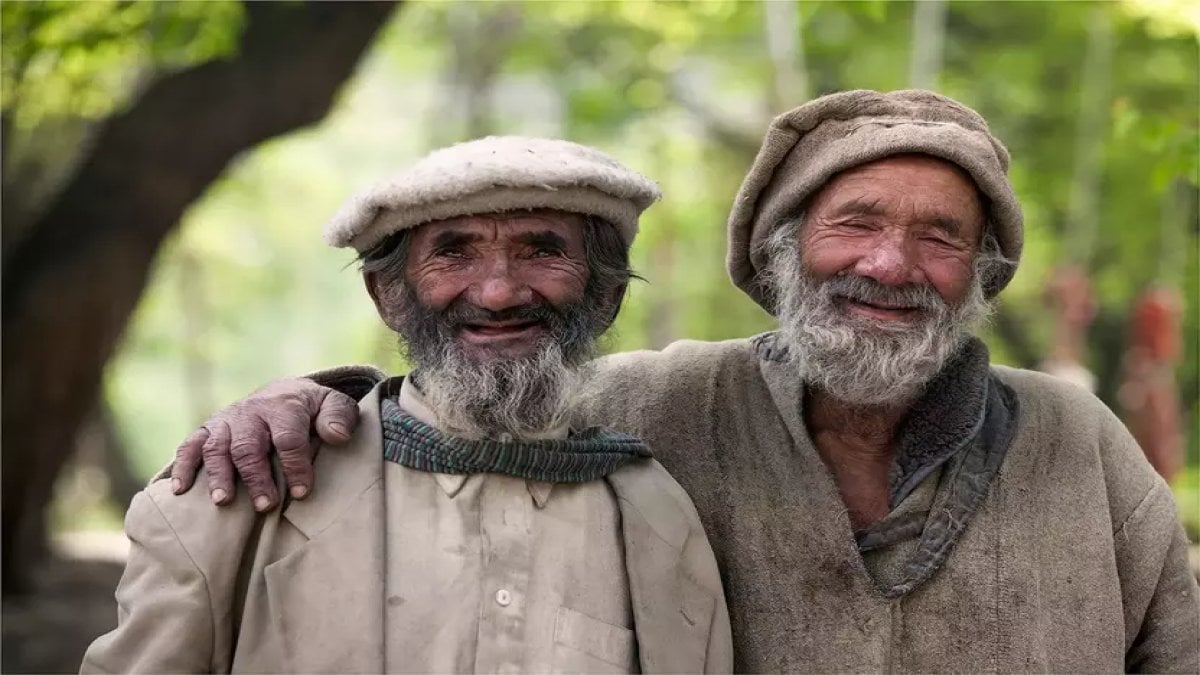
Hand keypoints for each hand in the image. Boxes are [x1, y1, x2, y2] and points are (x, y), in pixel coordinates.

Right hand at [171, 378, 359, 510]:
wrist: (283, 392)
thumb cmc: (312, 410)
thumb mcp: (332, 406)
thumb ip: (339, 417)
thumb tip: (337, 436)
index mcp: (284, 406)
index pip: (288, 437)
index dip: (294, 466)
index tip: (302, 493)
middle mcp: (251, 411)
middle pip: (249, 446)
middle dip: (256, 477)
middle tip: (265, 505)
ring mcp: (227, 421)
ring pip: (217, 447)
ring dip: (219, 475)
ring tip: (224, 502)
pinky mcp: (209, 429)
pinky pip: (190, 445)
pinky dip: (182, 465)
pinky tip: (179, 490)